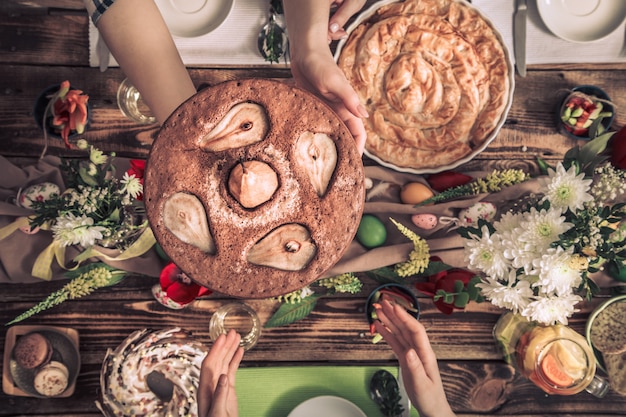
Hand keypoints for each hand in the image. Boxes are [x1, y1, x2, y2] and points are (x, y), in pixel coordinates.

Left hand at [198, 330, 244, 416]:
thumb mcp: (217, 412)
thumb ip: (219, 394)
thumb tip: (224, 376)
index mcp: (205, 388)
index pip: (209, 363)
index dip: (215, 350)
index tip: (222, 337)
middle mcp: (211, 383)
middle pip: (217, 359)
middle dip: (224, 345)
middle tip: (232, 331)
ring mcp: (220, 385)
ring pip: (224, 362)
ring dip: (230, 349)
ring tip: (237, 336)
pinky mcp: (228, 388)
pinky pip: (231, 369)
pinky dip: (235, 359)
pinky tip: (239, 350)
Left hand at [283, 0, 367, 154]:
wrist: (305, 52)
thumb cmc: (320, 64)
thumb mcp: (334, 81)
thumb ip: (349, 98)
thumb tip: (364, 116)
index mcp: (347, 106)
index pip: (358, 132)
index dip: (358, 148)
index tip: (354, 164)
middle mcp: (338, 110)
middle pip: (346, 136)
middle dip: (345, 152)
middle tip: (337, 172)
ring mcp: (326, 109)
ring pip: (332, 132)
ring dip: (330, 146)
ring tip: (323, 166)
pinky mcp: (313, 106)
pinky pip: (318, 125)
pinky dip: (316, 136)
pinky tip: (308, 146)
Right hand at [374, 300, 456, 416]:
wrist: (432, 408)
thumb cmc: (430, 398)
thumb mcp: (422, 385)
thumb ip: (415, 367)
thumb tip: (408, 351)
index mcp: (425, 354)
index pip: (415, 330)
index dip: (405, 317)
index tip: (395, 306)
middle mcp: (419, 350)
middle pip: (406, 327)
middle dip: (395, 313)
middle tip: (382, 301)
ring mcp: (412, 353)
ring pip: (399, 332)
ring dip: (389, 320)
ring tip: (378, 309)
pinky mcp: (406, 358)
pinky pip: (395, 342)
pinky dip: (387, 333)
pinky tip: (379, 326)